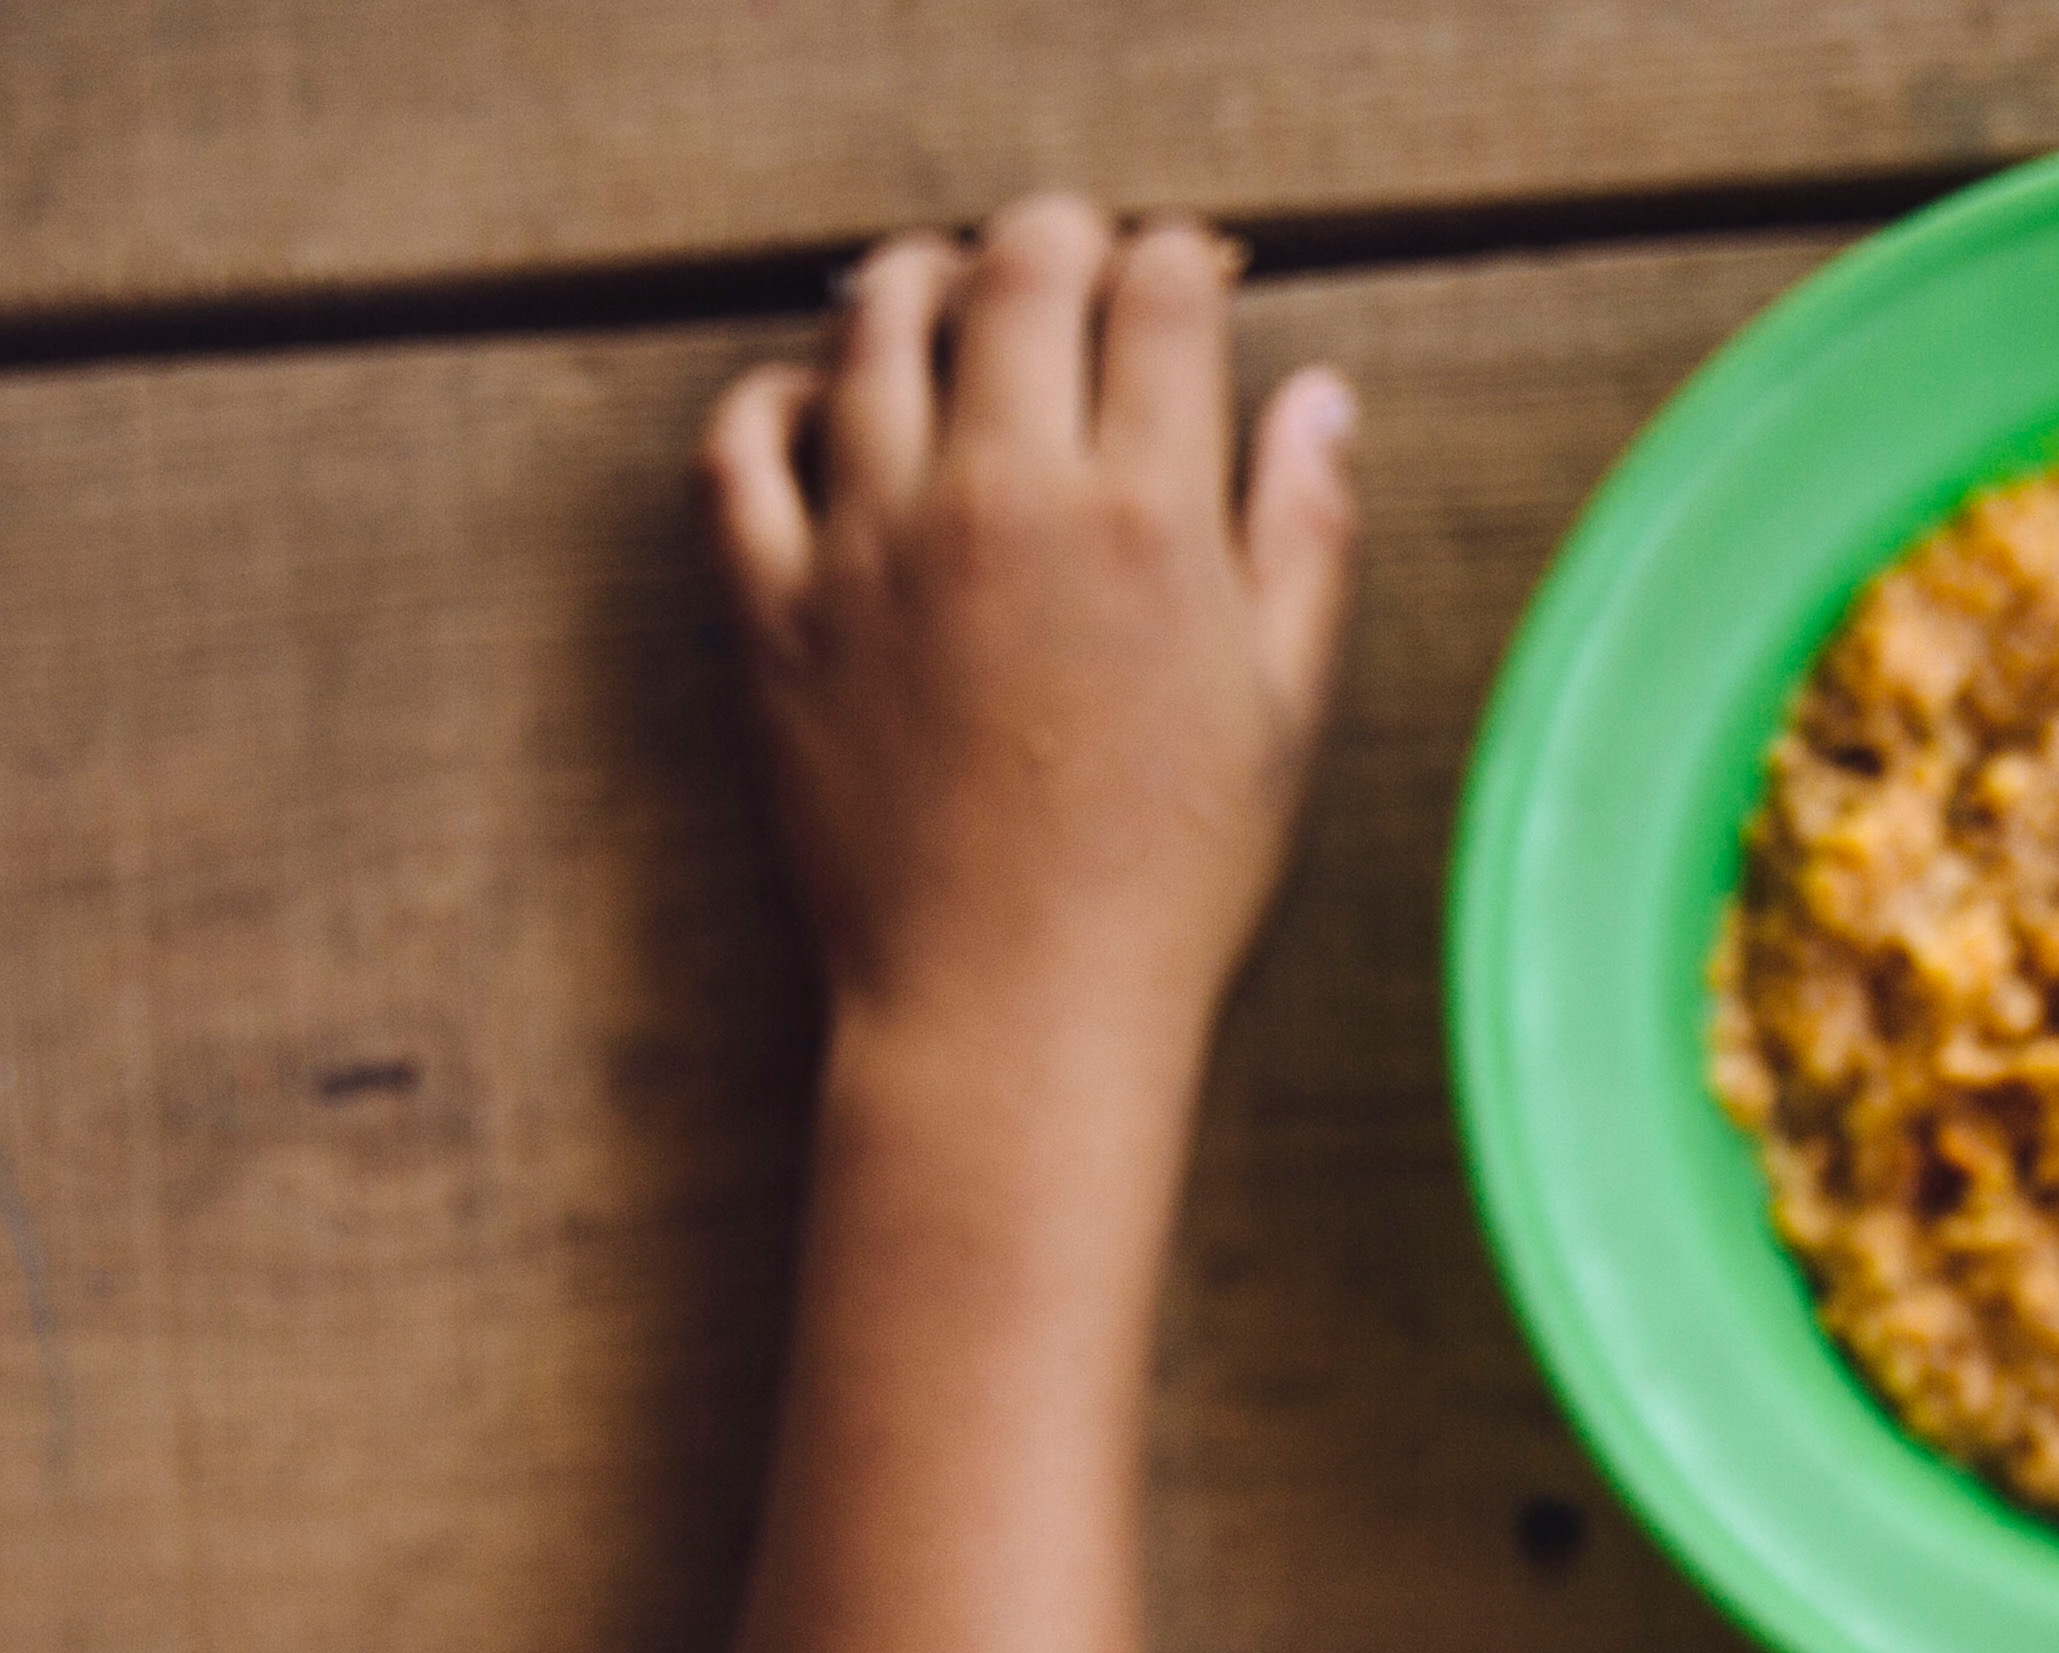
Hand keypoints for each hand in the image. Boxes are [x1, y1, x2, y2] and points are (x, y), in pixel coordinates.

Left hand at [700, 196, 1358, 1072]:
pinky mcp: (773, 608)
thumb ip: (1305, 534)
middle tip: (1068, 256)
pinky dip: (772, 398)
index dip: (1177, 261)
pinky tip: (813, 406)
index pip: (1159, 297)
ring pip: (872, 326)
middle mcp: (1006, 500)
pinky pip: (739, 448)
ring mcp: (873, 545)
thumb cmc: (1171, 880)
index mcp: (1152, 518)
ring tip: (944, 296)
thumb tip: (1319, 398)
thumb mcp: (1284, 708)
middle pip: (1017, 272)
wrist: (1014, 1010)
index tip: (1181, 277)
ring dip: (917, 283)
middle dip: (1055, 236)